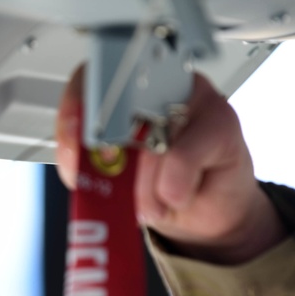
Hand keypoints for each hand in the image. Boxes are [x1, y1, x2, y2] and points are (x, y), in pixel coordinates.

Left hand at [55, 66, 285, 264]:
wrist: (202, 213)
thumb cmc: (154, 188)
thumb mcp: (106, 183)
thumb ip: (83, 164)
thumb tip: (76, 153)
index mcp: (118, 95)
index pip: (88, 82)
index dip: (76, 112)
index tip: (74, 145)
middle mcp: (154, 87)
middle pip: (118, 113)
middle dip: (113, 164)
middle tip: (118, 190)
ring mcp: (190, 96)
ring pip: (149, 140)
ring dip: (144, 188)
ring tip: (153, 200)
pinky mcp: (220, 118)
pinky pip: (182, 156)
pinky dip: (173, 188)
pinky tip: (178, 195)